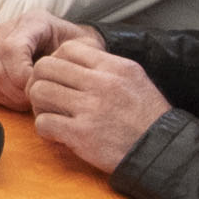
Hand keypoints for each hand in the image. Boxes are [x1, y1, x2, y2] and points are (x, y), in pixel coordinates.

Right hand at [0, 8, 74, 110]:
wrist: (72, 46)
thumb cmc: (80, 50)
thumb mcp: (87, 48)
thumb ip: (72, 58)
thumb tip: (48, 77)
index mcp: (33, 22)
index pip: (11, 49)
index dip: (22, 76)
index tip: (39, 88)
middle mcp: (7, 29)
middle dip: (16, 93)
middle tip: (35, 99)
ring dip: (7, 97)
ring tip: (27, 99)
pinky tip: (11, 96)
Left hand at [25, 34, 170, 174]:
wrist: (160, 151)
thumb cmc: (147, 117)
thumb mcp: (135, 79)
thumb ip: (107, 66)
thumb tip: (77, 57)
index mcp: (115, 67)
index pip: (68, 48)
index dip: (57, 61)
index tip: (59, 77)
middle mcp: (101, 83)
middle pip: (46, 67)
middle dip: (39, 80)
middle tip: (47, 96)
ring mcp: (90, 108)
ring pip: (39, 91)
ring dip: (39, 105)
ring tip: (51, 114)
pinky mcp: (81, 134)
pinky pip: (43, 123)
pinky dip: (45, 130)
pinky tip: (58, 135)